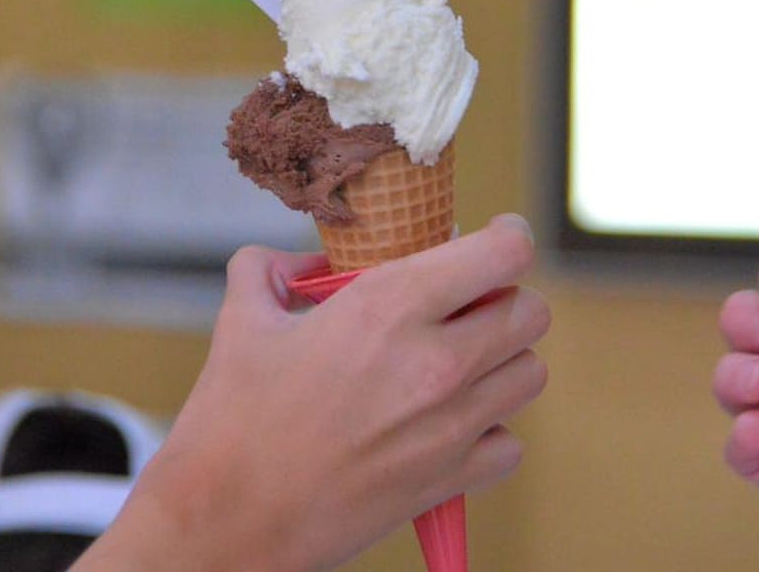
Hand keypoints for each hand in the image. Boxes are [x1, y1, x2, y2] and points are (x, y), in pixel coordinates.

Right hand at [84, 214, 549, 571]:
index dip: (508, 237)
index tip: (498, 236)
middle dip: (504, 299)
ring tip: (458, 362)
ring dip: (501, 361)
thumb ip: (270, 271)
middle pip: (530, 312)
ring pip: (529, 374)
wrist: (227, 522)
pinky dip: (489, 431)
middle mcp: (434, 363)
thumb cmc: (231, 423)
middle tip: (467, 304)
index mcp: (388, 307)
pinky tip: (446, 423)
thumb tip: (297, 264)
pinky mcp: (449, 480)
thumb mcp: (242, 320)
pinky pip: (509, 444)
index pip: (503, 255)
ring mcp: (449, 426)